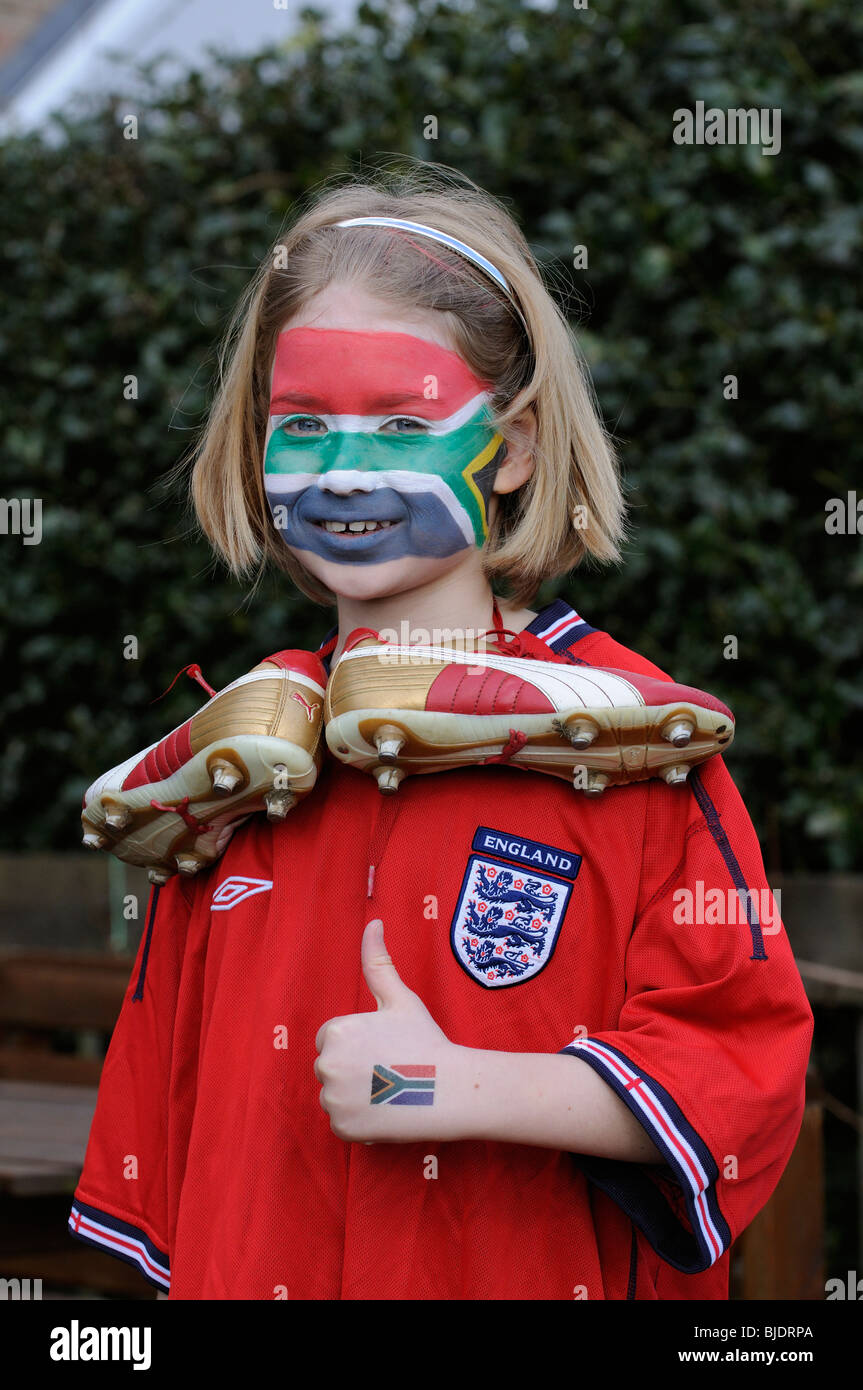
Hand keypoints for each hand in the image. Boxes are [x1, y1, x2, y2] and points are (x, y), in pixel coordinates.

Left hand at [314, 918, 463, 1144]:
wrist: (450, 1090)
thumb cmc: (425, 1040)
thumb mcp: (400, 998)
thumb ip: (378, 961)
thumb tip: (373, 922)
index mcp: (336, 1032)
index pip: (333, 1038)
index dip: (361, 1043)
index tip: (385, 1048)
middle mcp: (327, 1066)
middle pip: (331, 1067)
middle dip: (355, 1069)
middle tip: (389, 1070)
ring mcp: (334, 1100)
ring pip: (335, 1094)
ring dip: (356, 1095)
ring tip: (389, 1091)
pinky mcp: (343, 1128)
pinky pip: (342, 1121)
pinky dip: (360, 1120)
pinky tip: (386, 1111)